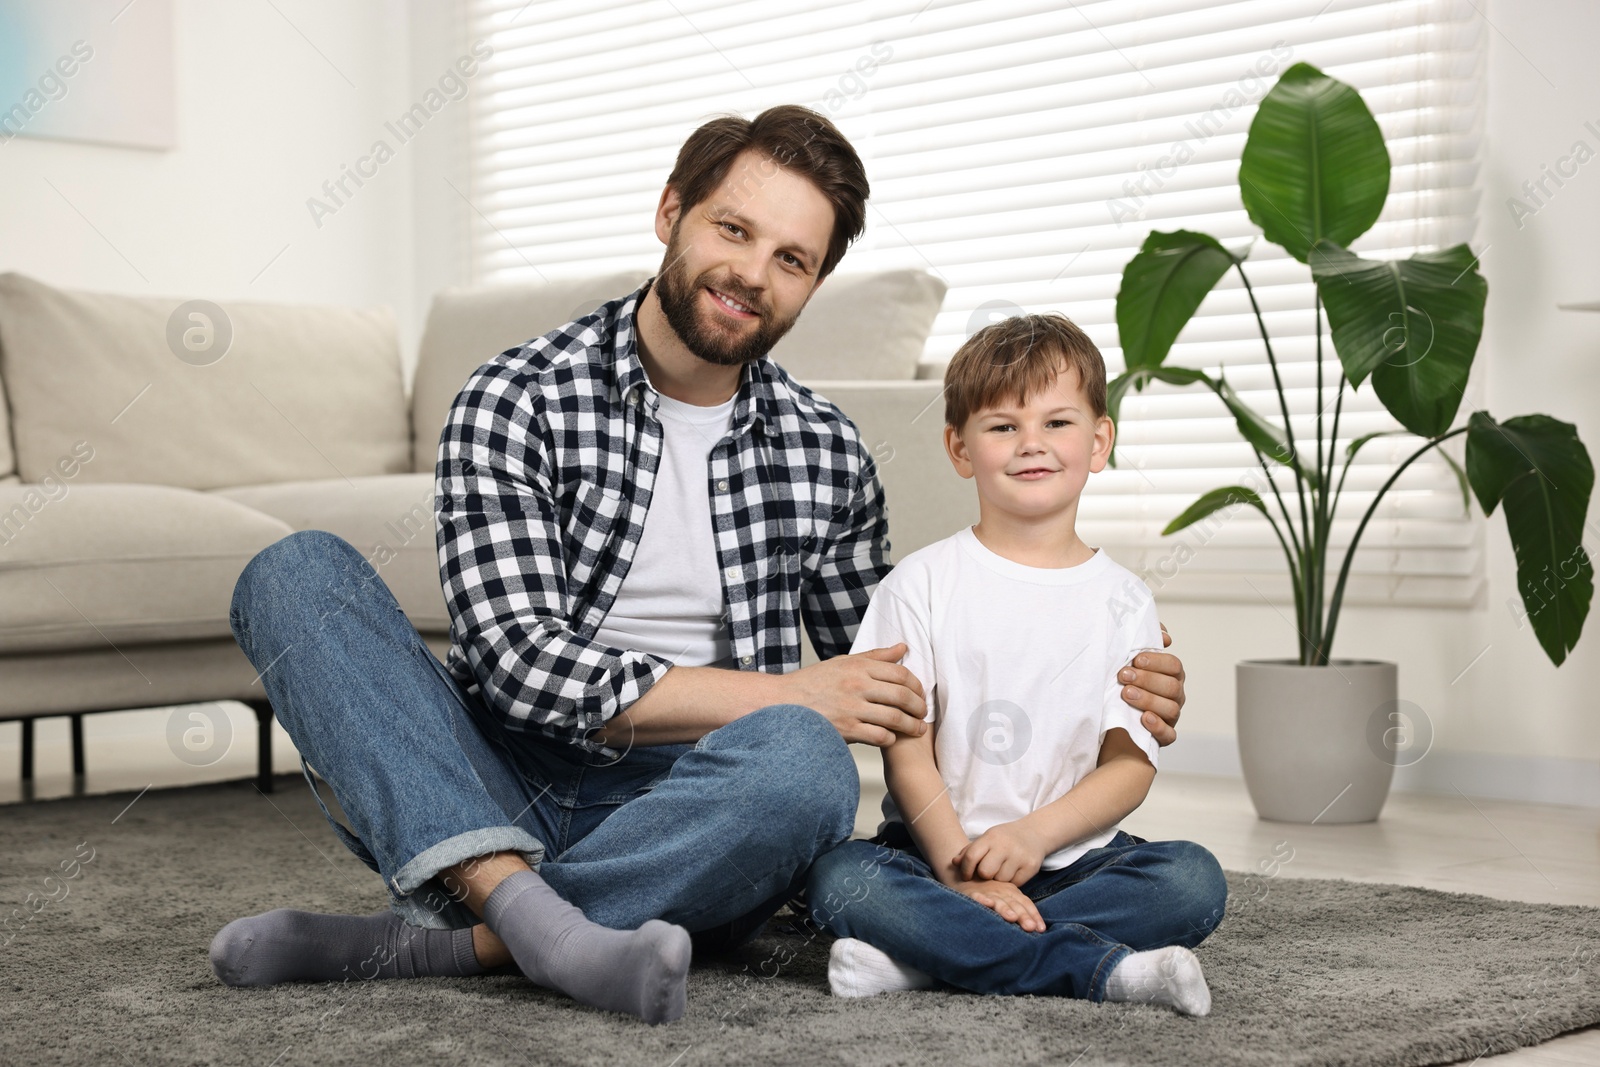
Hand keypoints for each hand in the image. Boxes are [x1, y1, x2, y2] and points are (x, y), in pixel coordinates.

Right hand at [780, 643, 927, 746]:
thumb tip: (903, 648)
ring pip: (895, 718)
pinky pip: (880, 736)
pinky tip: (891, 737)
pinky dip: (891, 738)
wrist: (783, 703)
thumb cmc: (813, 683)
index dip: (917, 685)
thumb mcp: (843, 663)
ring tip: (917, 729)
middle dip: (919, 707)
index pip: (901, 673)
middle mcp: (857, 686)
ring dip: (911, 726)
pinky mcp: (846, 730)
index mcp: (858, 667)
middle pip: (902, 696)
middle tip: (922, 713)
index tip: (919, 694)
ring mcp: (852, 709)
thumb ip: (875, 656)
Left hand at [953, 820, 1046, 885]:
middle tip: (987, 874)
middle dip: (984, 876)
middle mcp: (1005, 846)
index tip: (966, 875)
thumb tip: (954, 862)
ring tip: (1001, 871)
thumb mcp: (987, 839)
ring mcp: (1019, 856)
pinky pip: (1015, 884)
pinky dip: (1011, 882)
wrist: (1034, 833)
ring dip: (998, 880)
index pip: (971, 856)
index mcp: (991, 837)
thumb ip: (970, 851)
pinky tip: (1012, 873)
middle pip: (985, 872)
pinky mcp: (1031, 867)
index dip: (965, 869)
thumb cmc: (1004, 839)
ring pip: (1000, 880)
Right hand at [956, 879, 1044, 932]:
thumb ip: (1017, 910)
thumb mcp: (1004, 898)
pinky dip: (982, 900)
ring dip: (1005, 909)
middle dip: (1023, 916)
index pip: (1025, 904)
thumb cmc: (988, 892)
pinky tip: (987, 903)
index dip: (1033, 915)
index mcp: (1011, 893)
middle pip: (1015, 904)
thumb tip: (1035, 928)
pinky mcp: (971, 893)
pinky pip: (977, 897)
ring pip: (998, 901)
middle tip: (1030, 927)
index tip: (1040, 929)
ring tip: (1012, 918)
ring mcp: (987, 892)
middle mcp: (1001, 892)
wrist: (964, 876)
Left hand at [1119, 624, 1183, 746]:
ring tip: (1126, 694)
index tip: (1136, 659)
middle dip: (1147, 680)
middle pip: (1172, 686)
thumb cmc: (1121, 685)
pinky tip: (1144, 718)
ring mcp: (1170, 716)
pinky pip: (1168, 734)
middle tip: (1123, 676)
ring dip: (1148, 700)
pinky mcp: (1164, 736)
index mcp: (1171, 675)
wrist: (1110, 719)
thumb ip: (1146, 643)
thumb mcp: (1128, 661)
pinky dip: (1157, 726)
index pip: (1173, 665)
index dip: (1157, 662)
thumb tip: (1164, 635)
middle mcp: (1174, 695)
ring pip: (1170, 709)